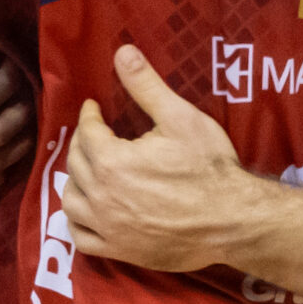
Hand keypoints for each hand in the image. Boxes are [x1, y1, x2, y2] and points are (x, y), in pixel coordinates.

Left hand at [56, 45, 259, 272]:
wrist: (232, 221)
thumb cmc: (209, 168)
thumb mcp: (181, 118)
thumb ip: (146, 86)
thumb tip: (122, 52)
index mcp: (112, 162)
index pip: (86, 133)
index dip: (88, 117)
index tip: (93, 109)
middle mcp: (101, 197)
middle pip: (75, 165)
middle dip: (81, 144)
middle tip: (93, 134)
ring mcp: (108, 228)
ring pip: (70, 202)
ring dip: (75, 181)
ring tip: (88, 170)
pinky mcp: (119, 251)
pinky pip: (82, 239)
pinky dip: (77, 223)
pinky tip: (87, 211)